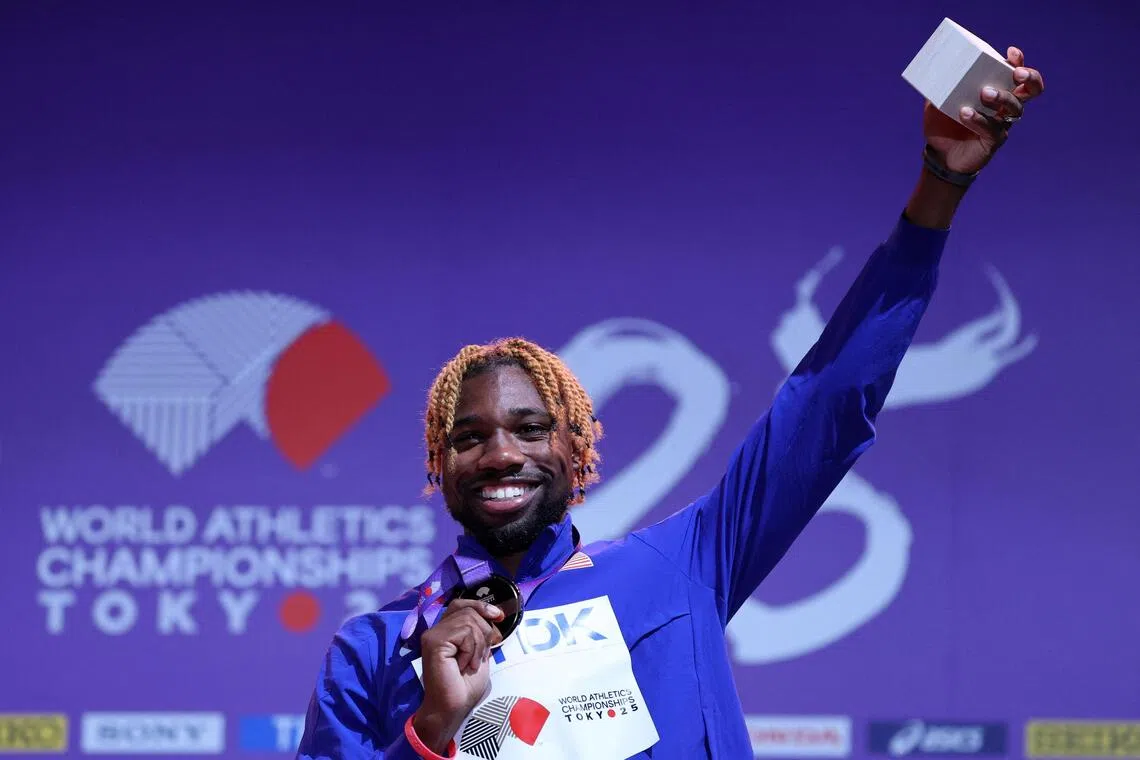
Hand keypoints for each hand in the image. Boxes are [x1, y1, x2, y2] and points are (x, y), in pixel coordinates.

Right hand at [412, 599, 504, 752]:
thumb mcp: (480, 653)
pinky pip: (464, 633)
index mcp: (445, 631)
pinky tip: (463, 665)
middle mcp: (436, 630)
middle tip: (480, 656)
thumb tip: (494, 615)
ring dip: (478, 645)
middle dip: (484, 632)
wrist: (453, 707)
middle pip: (469, 610)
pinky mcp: (433, 642)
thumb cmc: (465, 686)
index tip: (498, 616)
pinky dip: (471, 650)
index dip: (480, 606)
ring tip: (471, 663)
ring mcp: (433, 635)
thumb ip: (481, 634)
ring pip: (469, 621)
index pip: (461, 604)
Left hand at [924, 46, 1045, 174]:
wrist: (939, 155)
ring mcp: (1002, 124)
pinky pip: (993, 129)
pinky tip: (965, 113)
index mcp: (996, 91)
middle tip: (1016, 73)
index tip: (1011, 53)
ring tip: (984, 92)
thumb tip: (931, 69)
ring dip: (1002, 97)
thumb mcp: (937, 102)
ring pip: (1015, 108)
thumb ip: (938, 87)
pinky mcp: (994, 140)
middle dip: (1029, 78)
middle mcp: (1005, 106)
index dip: (1018, 62)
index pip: (1015, 74)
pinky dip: (979, 119)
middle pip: (1031, 89)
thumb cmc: (943, 125)